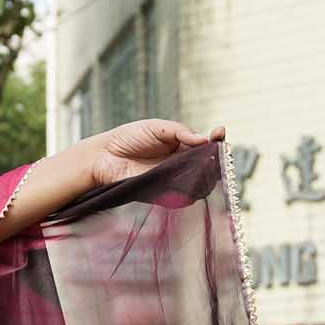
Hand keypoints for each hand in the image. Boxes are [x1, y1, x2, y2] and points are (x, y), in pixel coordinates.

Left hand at [87, 118, 224, 187]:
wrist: (105, 157)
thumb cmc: (129, 138)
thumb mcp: (158, 128)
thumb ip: (181, 132)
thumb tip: (204, 140)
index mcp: (183, 145)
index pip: (208, 145)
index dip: (217, 140)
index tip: (220, 131)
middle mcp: (182, 164)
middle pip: (210, 165)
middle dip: (218, 158)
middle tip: (217, 149)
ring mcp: (174, 180)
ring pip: (202, 182)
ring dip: (209, 173)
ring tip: (208, 162)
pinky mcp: (164, 194)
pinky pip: (185, 196)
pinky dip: (193, 189)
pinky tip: (195, 178)